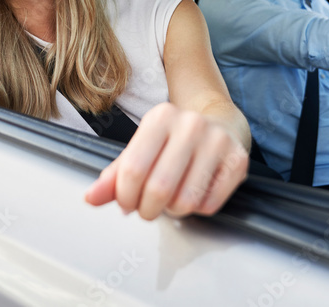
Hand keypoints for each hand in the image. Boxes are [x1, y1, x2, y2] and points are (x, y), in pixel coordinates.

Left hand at [83, 102, 248, 220]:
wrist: (220, 124)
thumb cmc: (173, 141)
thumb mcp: (141, 149)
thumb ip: (114, 175)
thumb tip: (91, 197)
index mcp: (161, 116)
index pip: (132, 170)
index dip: (125, 196)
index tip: (127, 202)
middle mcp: (191, 124)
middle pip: (158, 189)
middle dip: (147, 209)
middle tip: (148, 208)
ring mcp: (218, 141)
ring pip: (185, 202)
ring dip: (173, 211)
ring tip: (172, 198)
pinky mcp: (238, 160)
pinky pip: (209, 205)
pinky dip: (197, 209)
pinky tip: (195, 192)